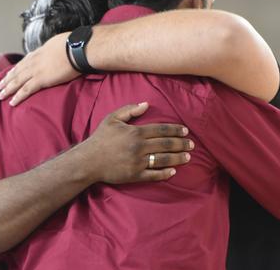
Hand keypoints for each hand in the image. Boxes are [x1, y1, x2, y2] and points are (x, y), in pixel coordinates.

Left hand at [0, 32, 78, 105]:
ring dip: (8, 89)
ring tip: (0, 95)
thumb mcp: (59, 43)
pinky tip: (12, 102)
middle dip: (7, 79)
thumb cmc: (73, 44)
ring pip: (17, 81)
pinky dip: (18, 96)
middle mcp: (34, 61)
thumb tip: (56, 50)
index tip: (10, 73)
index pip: (24, 61)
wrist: (76, 48)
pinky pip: (26, 90)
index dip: (16, 68)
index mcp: (39, 52)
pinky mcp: (41, 79)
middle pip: (17, 71)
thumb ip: (54, 49)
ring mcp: (36, 70)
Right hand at [79, 102, 193, 183]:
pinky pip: (153, 175)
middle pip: (166, 145)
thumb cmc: (100, 138)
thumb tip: (146, 104)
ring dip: (177, 158)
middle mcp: (139, 147)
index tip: (185, 131)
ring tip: (188, 157)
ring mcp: (137, 162)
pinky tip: (173, 171)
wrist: (88, 161)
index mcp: (136, 132)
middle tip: (191, 144)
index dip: (175, 130)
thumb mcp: (113, 119)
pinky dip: (164, 173)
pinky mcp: (134, 175)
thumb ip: (130, 110)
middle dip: (181, 144)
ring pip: (163, 159)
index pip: (161, 130)